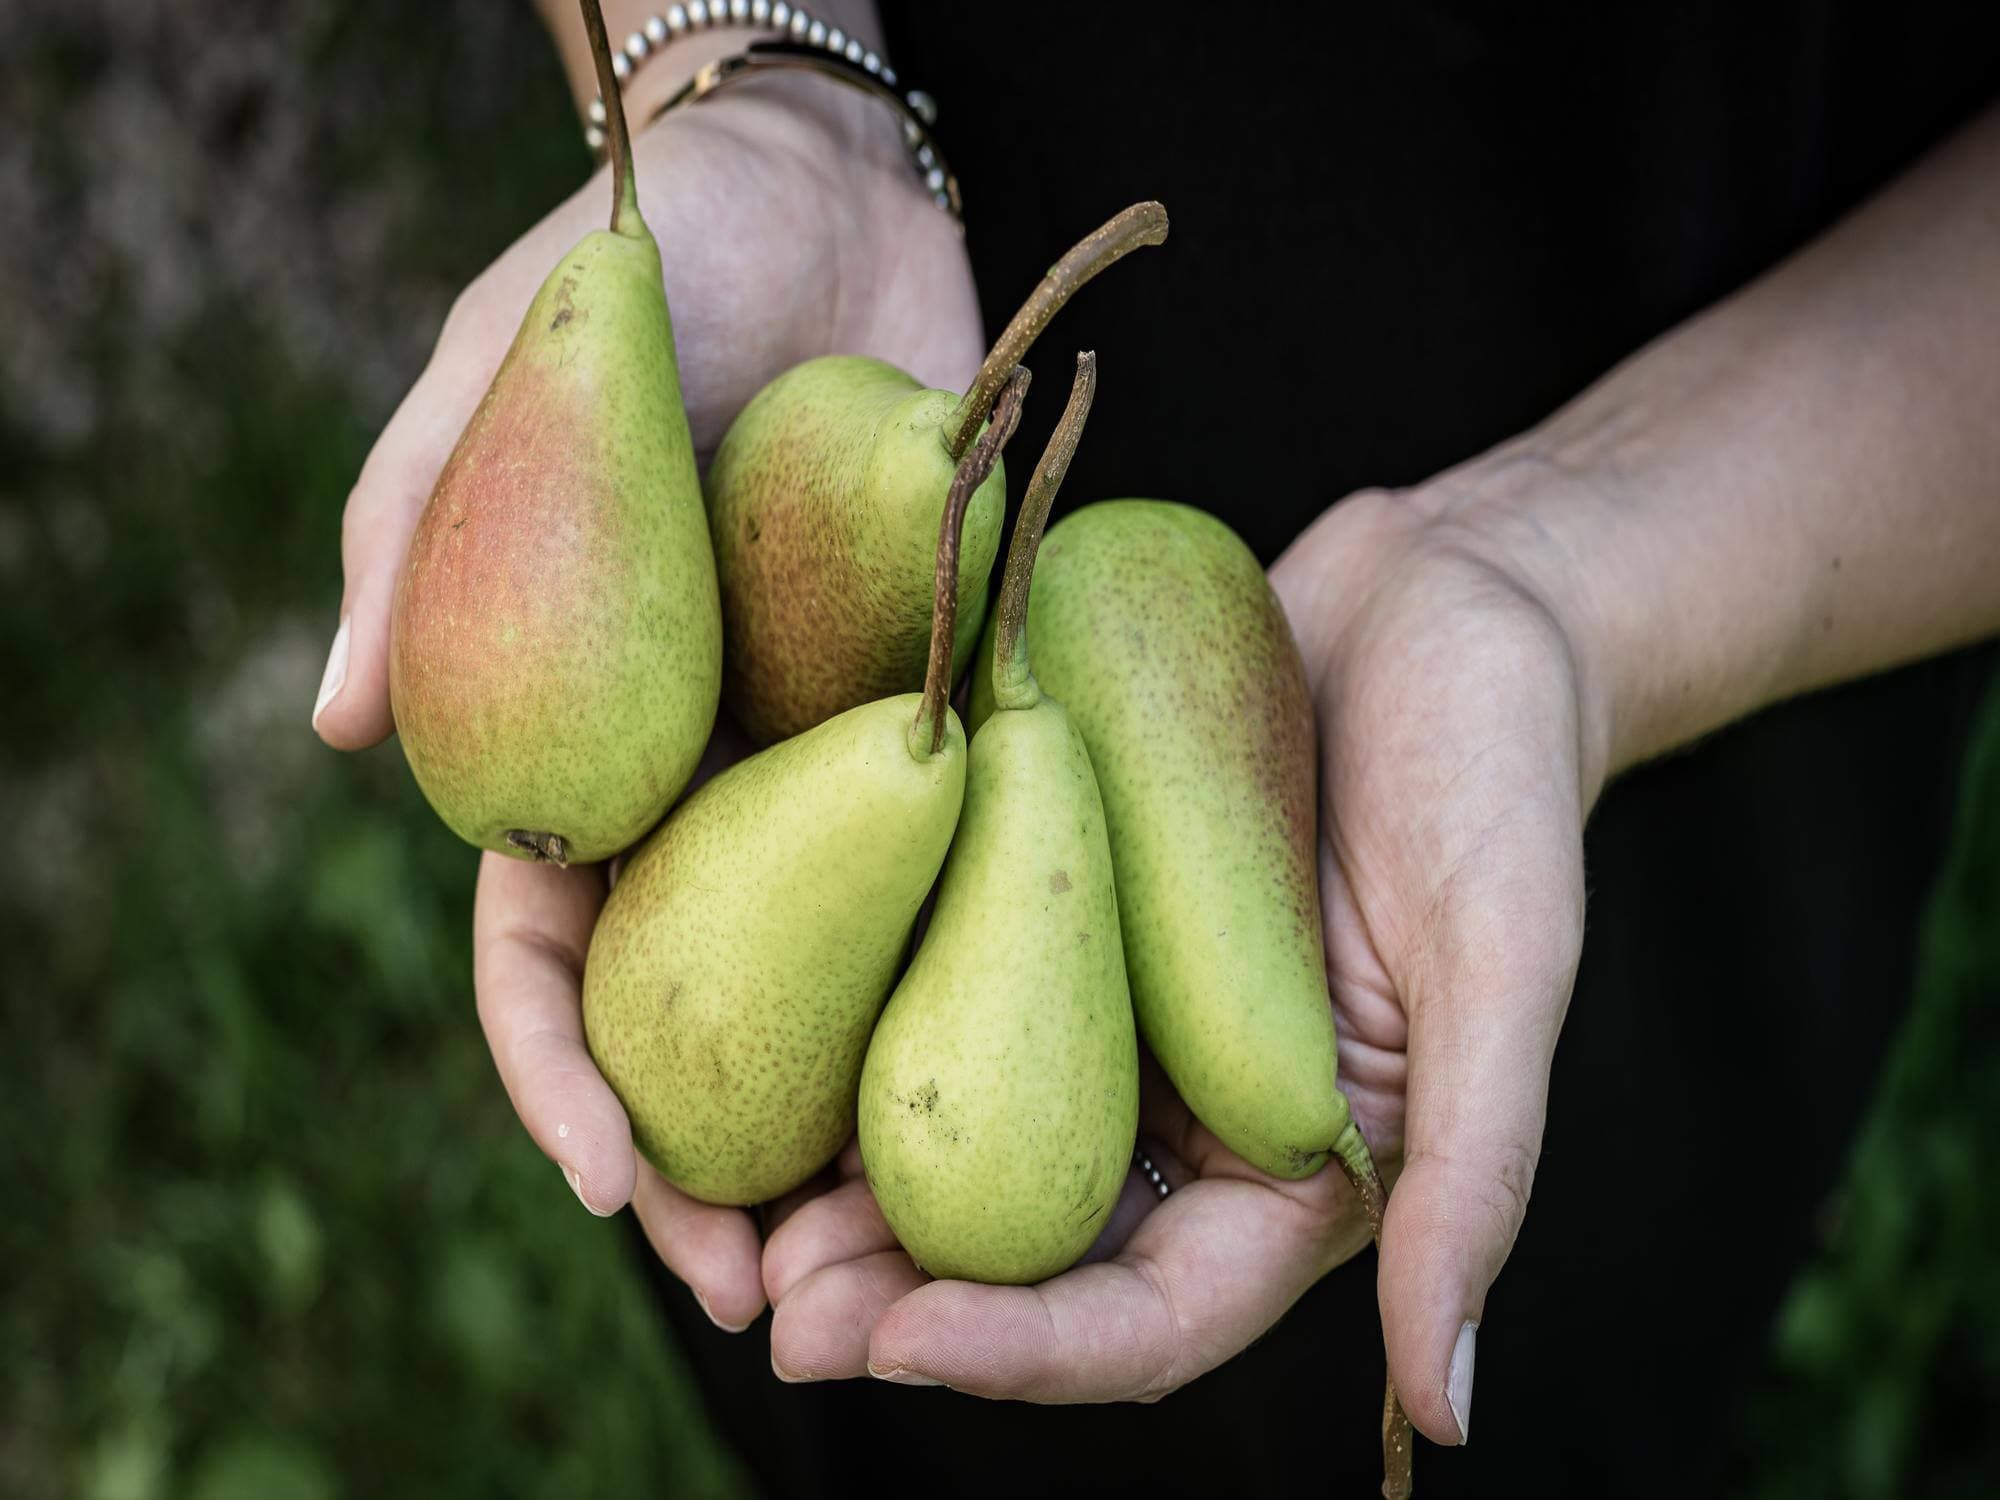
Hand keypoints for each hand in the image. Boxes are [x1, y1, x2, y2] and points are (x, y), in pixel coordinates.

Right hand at [317, 90, 983, 1330]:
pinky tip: (1037, 1073)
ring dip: (864, 1117)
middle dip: (723, 1161)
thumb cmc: (639, 263)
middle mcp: (707, 775)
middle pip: (702, 1007)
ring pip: (841, 970)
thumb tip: (334, 726)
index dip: (563, 1076)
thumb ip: (413, 532)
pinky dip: (988, 959)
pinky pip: (971, 848)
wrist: (828, 187)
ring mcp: (833, 756)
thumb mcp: (504, 379)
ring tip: (912, 1252)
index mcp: (578, 736)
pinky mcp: (953, 708)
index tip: (614, 1180)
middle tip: (779, 1295)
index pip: (545, 948)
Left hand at [760, 471, 1595, 1438]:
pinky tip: (756, 1045)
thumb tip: (1447, 1419)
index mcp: (1293, 1171)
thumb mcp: (1507, 963)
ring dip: (847, 1197)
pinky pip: (947, 997)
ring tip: (731, 1226)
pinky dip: (856, 1038)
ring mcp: (1111, 1021)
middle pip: (1029, 1256)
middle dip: (899, 1301)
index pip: (1150, 1318)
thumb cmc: (1498, 768)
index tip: (893, 1347)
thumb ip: (1477, 1180)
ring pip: (962, 1142)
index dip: (1024, 1354)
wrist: (1438, 599)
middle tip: (776, 1315)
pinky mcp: (1053, 920)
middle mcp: (1187, 1118)